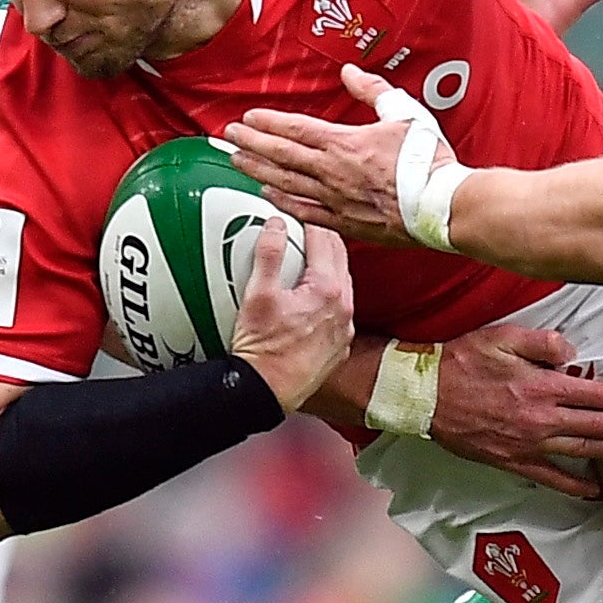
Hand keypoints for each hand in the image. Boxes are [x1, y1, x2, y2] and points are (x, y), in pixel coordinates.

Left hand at [229, 66, 415, 244]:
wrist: (443, 205)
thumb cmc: (427, 161)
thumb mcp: (404, 113)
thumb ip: (373, 91)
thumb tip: (350, 72)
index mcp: (344, 143)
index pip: (294, 129)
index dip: (267, 122)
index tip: (247, 118)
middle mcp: (332, 173)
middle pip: (280, 155)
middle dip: (251, 144)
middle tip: (227, 137)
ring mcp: (335, 200)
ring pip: (285, 184)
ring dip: (257, 171)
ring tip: (237, 162)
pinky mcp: (344, 223)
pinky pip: (303, 212)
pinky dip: (281, 202)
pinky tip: (267, 195)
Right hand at [231, 216, 354, 410]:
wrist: (266, 391)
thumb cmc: (261, 350)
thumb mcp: (258, 295)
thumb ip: (269, 254)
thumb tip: (277, 225)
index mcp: (327, 289)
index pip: (326, 239)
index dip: (311, 219)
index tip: (300, 211)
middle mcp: (344, 308)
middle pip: (340, 258)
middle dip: (324, 238)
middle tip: (306, 226)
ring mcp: (345, 329)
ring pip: (343, 284)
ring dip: (329, 266)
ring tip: (310, 257)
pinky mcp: (340, 346)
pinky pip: (340, 310)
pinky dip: (329, 296)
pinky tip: (312, 296)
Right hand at [426, 323, 602, 497]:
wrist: (423, 396)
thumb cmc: (462, 361)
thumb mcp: (503, 337)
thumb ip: (544, 342)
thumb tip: (574, 354)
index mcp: (542, 387)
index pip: (599, 395)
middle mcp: (541, 420)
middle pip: (601, 426)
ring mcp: (529, 445)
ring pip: (585, 452)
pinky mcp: (513, 462)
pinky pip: (552, 479)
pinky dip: (577, 487)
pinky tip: (598, 492)